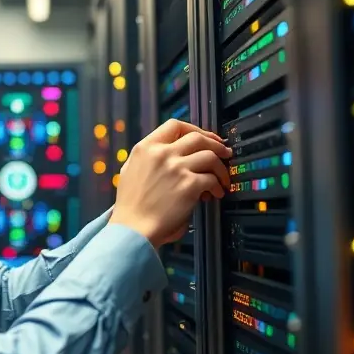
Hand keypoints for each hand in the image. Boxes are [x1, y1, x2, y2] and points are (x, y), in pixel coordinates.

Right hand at [111, 119, 230, 248]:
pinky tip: (215, 194)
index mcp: (146, 148)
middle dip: (215, 144)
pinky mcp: (189, 185)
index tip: (206, 137)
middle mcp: (162, 153)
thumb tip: (170, 153)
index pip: (175, 125)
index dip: (195, 129)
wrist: (133, 228)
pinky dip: (218, 186)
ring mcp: (176, 168)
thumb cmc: (131, 206)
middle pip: (197, 137)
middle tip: (224, 153)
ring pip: (210, 156)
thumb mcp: (130, 171)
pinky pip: (212, 179)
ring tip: (222, 180)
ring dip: (221, 168)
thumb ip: (148, 158)